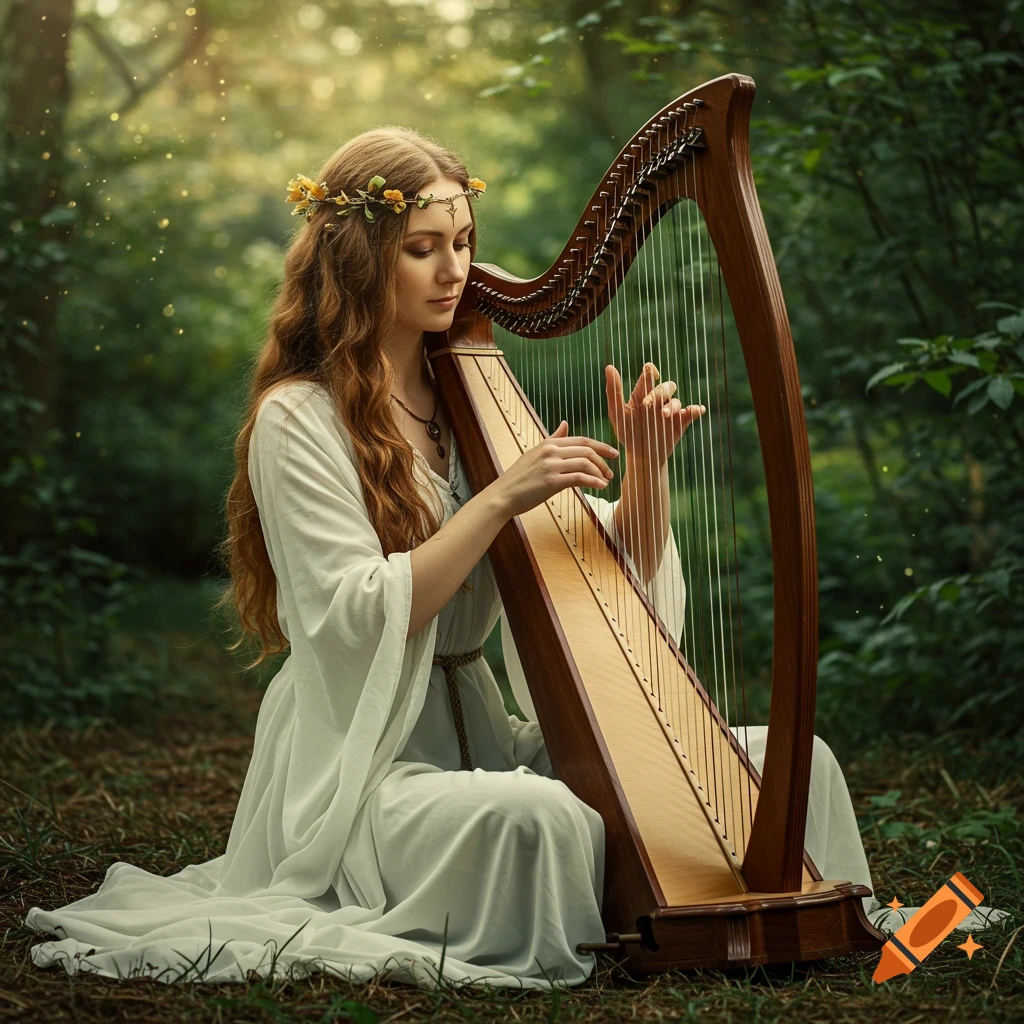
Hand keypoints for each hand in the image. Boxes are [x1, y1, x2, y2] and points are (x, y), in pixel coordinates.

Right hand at [491, 420, 618, 518]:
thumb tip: (565, 424)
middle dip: (604, 460)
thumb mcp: (535, 453)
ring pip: (585, 463)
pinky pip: (579, 478)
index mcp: (548, 443)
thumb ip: (552, 438)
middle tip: (611, 471)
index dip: (601, 446)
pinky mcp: (551, 481)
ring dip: (600, 472)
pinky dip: (594, 482)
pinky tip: (600, 487)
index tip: (613, 454)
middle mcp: (551, 451)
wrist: (503, 495)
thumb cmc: (519, 478)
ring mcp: (551, 465)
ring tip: (606, 481)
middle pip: (587, 450)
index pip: (582, 440)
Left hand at [604, 362, 703, 466]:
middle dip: (658, 393)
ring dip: (671, 406)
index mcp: (643, 393)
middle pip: (665, 387)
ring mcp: (670, 411)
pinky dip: (696, 410)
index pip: (649, 375)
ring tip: (663, 415)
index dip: (650, 371)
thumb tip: (609, 366)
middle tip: (647, 405)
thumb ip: (613, 391)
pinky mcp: (680, 422)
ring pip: (676, 401)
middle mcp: (658, 399)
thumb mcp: (616, 413)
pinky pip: (692, 413)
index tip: (650, 372)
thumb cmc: (627, 432)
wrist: (641, 455)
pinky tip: (697, 410)